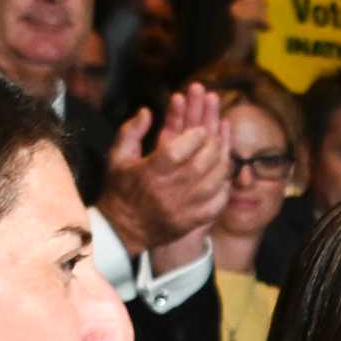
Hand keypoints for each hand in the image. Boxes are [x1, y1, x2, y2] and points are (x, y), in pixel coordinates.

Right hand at [99, 82, 229, 264]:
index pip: (176, 151)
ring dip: (220, 165)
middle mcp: (167, 191)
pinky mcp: (190, 222)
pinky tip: (223, 178)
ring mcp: (181, 209)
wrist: (122, 229)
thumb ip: (131, 131)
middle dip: (211, 147)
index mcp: (148, 173)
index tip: (199, 130)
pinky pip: (216, 205)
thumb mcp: (117, 157)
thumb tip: (147, 110)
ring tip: (221, 154)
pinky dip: (223, 190)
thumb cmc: (120, 188)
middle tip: (213, 139)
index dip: (193, 137)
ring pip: (211, 184)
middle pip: (199, 165)